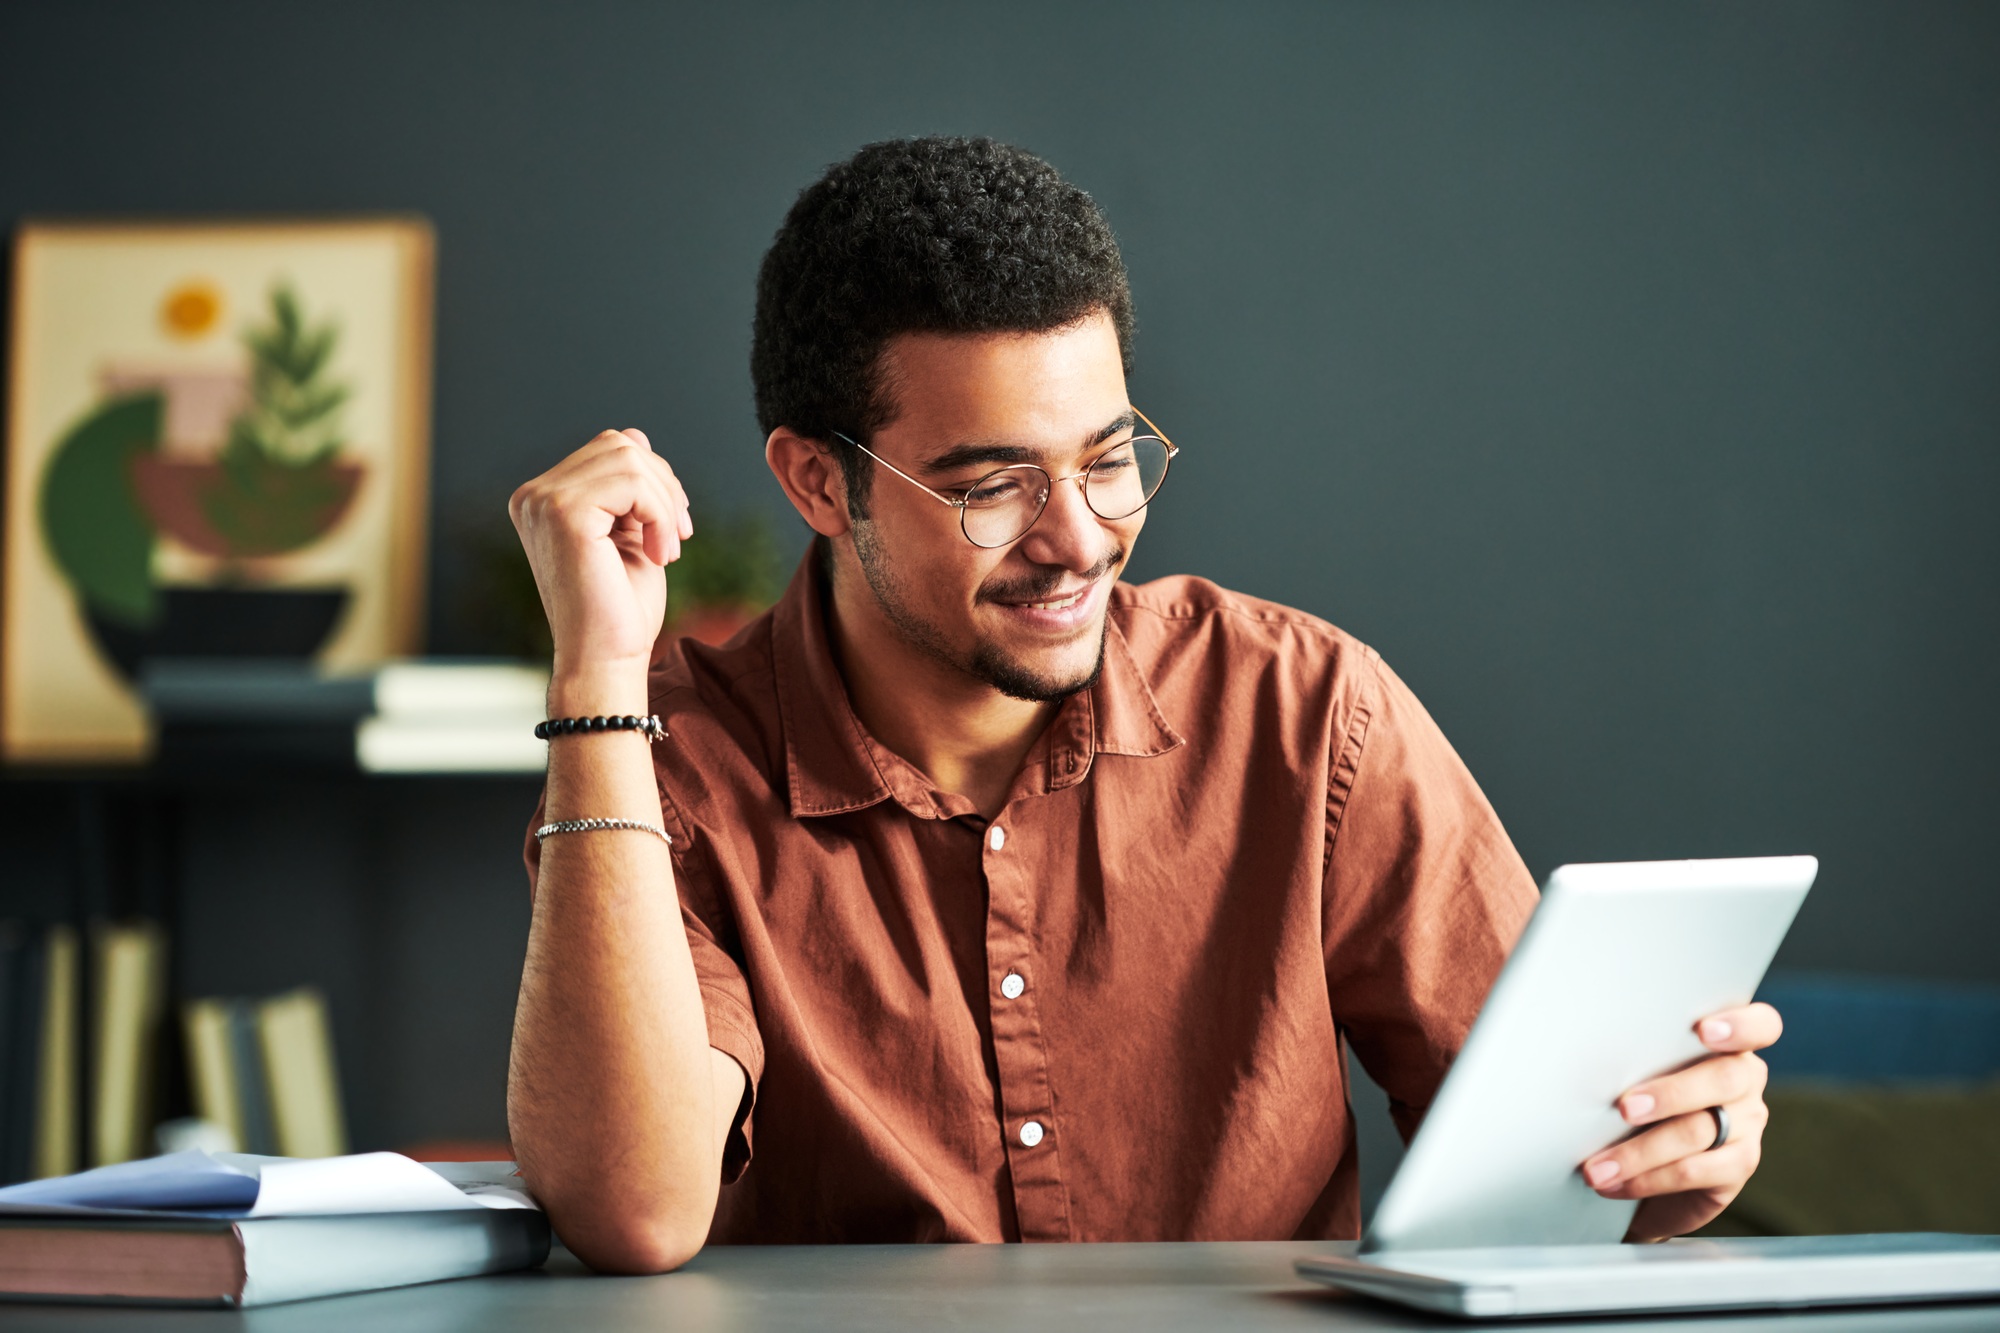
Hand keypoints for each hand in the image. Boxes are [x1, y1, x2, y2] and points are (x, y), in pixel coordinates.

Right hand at [508, 429, 692, 688]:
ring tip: (669, 550)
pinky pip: (632, 481)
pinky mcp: (562, 512)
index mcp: (543, 500)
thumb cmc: (620, 610)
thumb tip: (635, 437)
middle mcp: (533, 496)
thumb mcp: (630, 535)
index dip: (655, 480)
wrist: (605, 661)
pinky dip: (661, 514)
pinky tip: (661, 555)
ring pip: (629, 457)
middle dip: (664, 486)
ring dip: (665, 503)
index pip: (610, 449)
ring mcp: (542, 501)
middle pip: (620, 444)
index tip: (675, 529)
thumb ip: (629, 489)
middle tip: (679, 537)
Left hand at [1580, 1002, 1780, 1241]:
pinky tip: (1615, 1183)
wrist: (1644, 1171)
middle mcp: (1745, 1080)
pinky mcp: (1737, 1167)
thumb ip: (1633, 1056)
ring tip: (1598, 1166)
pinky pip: (1694, 1171)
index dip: (1741, 1025)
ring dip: (1640, 1150)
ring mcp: (1747, 1124)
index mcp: (1727, 1043)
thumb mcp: (1636, 1070)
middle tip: (1623, 1108)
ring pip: (1698, 1130)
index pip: (1760, 1025)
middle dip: (1669, 1093)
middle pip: (1723, 1079)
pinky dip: (1648, 1178)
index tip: (1705, 1030)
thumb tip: (1584, 1052)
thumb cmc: (1634, 1100)